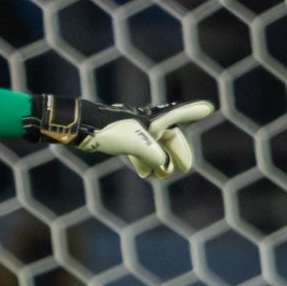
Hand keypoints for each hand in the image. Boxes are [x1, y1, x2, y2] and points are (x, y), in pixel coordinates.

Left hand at [25, 95, 214, 177]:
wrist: (78, 127)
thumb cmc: (108, 131)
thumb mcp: (137, 145)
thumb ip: (155, 156)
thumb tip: (164, 169)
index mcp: (152, 119)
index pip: (178, 114)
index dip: (193, 112)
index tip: (208, 108)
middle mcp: (144, 121)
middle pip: (167, 136)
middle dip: (176, 152)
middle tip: (185, 168)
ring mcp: (131, 129)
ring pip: (152, 145)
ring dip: (159, 160)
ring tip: (162, 177)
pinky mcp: (118, 137)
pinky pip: (137, 149)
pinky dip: (143, 161)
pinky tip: (144, 173)